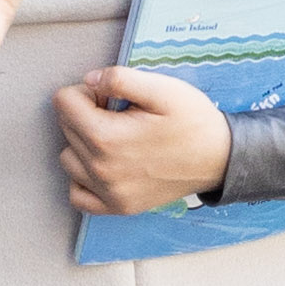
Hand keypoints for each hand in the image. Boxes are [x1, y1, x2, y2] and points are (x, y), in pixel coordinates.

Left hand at [51, 63, 234, 218]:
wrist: (220, 160)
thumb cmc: (193, 122)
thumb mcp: (162, 88)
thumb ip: (119, 78)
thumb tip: (89, 80)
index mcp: (106, 138)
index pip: (63, 101)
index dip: (88, 90)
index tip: (113, 97)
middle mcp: (100, 170)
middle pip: (65, 127)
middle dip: (87, 113)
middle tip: (122, 115)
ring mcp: (108, 193)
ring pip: (68, 158)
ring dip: (83, 143)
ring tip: (117, 138)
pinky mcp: (117, 206)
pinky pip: (77, 194)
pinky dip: (84, 177)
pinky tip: (106, 164)